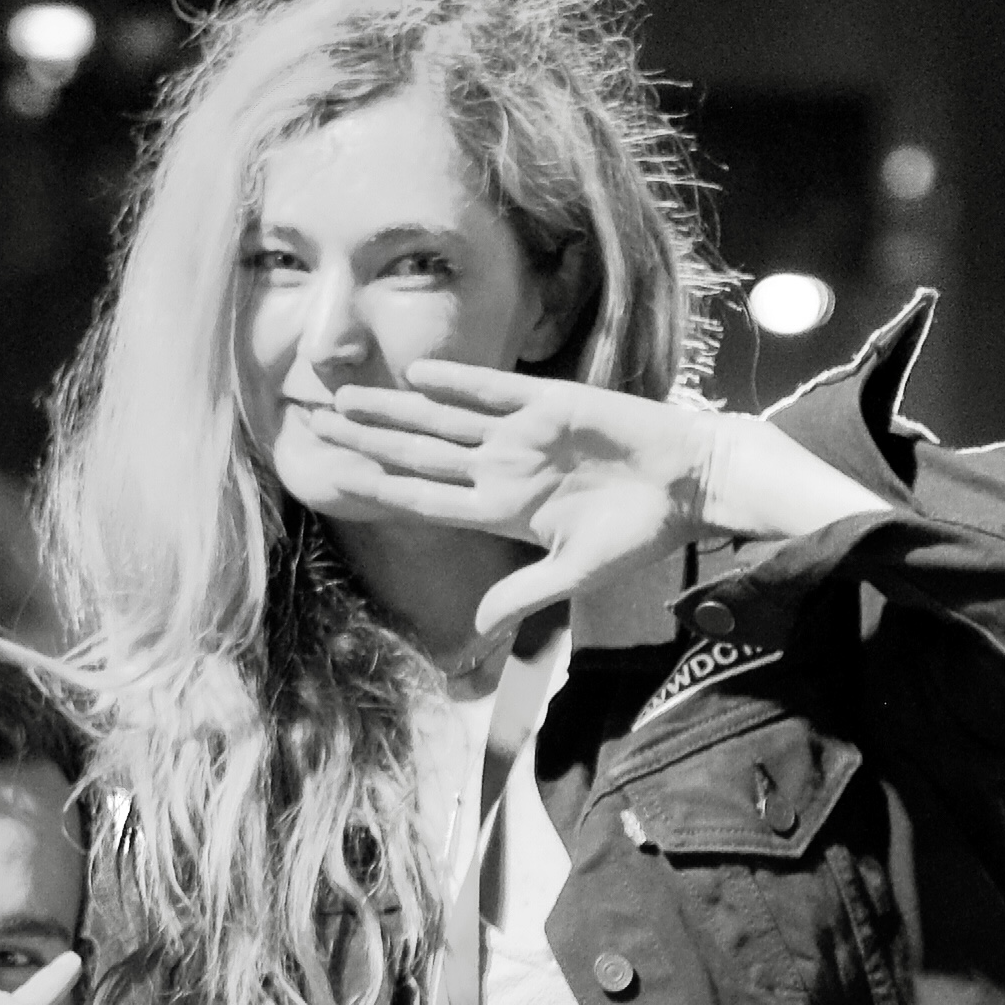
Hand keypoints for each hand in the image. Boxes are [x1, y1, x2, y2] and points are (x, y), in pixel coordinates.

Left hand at [303, 361, 887, 637]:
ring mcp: (522, 434)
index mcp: (503, 510)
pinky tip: (417, 375)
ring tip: (345, 398)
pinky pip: (494, 391)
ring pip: (443, 420)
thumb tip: (478, 628)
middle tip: (315, 425)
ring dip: (395, 409)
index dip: (380, 488)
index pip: (426, 498)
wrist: (688, 485)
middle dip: (368, 441)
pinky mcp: (550, 403)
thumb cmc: (640, 532)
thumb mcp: (579, 572)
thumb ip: (525, 594)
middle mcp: (502, 469)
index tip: (334, 478)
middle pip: (419, 454)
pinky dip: (459, 382)